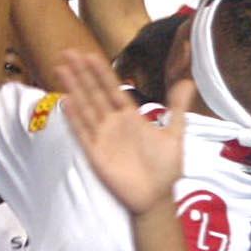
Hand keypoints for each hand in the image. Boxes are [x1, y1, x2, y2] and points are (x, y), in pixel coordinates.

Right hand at [52, 48, 187, 215]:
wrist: (157, 198)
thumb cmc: (165, 168)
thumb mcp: (175, 134)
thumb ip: (177, 108)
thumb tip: (188, 80)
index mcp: (129, 116)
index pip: (111, 89)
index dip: (100, 72)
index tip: (89, 54)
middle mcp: (112, 122)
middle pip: (94, 93)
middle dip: (81, 73)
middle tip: (68, 52)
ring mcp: (102, 136)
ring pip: (85, 107)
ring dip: (73, 88)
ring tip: (61, 68)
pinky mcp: (95, 153)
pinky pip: (82, 132)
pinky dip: (74, 117)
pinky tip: (65, 101)